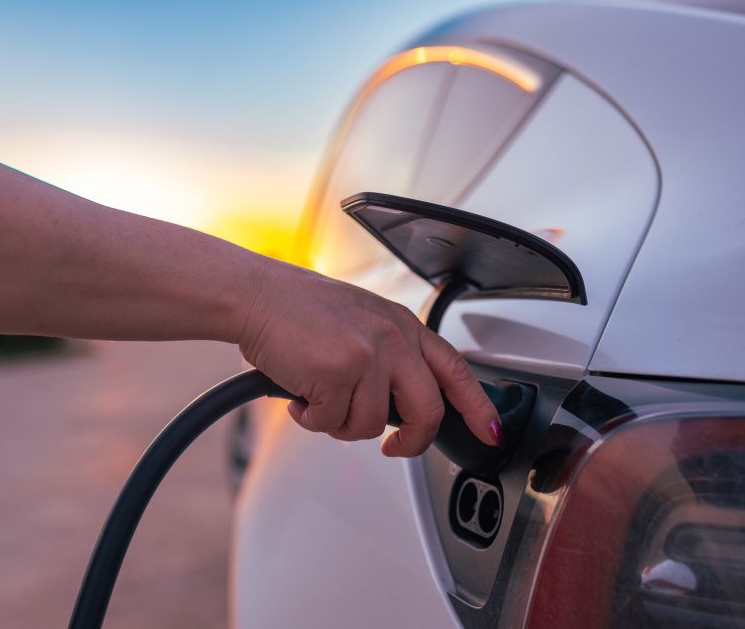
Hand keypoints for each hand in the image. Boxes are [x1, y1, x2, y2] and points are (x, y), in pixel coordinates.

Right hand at [237, 260, 500, 456]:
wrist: (255, 296)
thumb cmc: (296, 309)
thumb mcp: (359, 320)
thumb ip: (388, 355)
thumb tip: (398, 408)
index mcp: (401, 324)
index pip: (455, 369)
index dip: (476, 405)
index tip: (488, 432)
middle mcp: (392, 338)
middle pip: (426, 412)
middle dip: (409, 442)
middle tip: (391, 448)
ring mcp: (367, 356)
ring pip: (368, 425)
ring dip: (338, 423)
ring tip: (316, 397)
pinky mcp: (337, 373)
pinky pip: (331, 423)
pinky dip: (310, 418)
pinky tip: (298, 395)